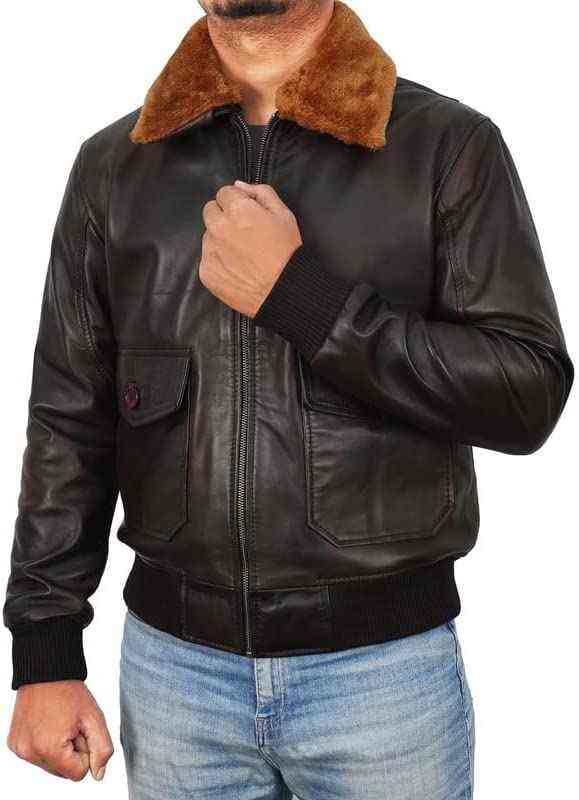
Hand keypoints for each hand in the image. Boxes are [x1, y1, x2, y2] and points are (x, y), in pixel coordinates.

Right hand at [7, 680, 113, 781]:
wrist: (46, 672)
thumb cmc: (68, 690)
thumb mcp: (94, 717)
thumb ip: (102, 748)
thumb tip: (98, 774)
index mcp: (50, 749)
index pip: (78, 773)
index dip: (85, 752)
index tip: (81, 731)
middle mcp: (30, 752)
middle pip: (63, 770)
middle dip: (72, 750)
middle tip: (70, 724)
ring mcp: (20, 749)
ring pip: (51, 764)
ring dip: (59, 748)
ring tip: (59, 722)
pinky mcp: (14, 743)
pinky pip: (37, 754)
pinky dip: (45, 743)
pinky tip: (48, 723)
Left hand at [199, 181, 302, 315]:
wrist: (282, 291)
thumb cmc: (286, 253)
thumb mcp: (284, 215)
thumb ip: (261, 193)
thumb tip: (239, 185)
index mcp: (237, 210)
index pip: (224, 192)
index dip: (237, 201)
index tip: (246, 214)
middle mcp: (219, 227)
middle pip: (210, 211)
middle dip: (223, 216)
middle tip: (242, 232)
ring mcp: (210, 251)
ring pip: (208, 236)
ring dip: (220, 239)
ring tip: (242, 254)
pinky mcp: (206, 272)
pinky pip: (207, 259)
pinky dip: (219, 261)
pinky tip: (236, 268)